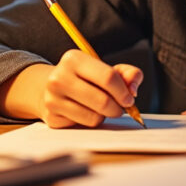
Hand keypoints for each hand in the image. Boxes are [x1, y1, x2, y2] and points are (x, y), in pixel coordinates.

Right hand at [0, 50, 142, 128]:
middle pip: (103, 101)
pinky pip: (83, 126)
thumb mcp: (106, 69)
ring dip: (104, 116)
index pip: (108, 77)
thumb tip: (133, 90)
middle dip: (118, 108)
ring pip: (94, 117)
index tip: (129, 98)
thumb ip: (127, 74)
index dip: (124, 91)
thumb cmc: (86, 78)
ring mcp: (52, 99)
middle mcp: (59, 77)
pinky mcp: (51, 118)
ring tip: (101, 108)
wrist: (52, 88)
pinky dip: (90, 122)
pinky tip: (86, 112)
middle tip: (120, 107)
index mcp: (73, 59)